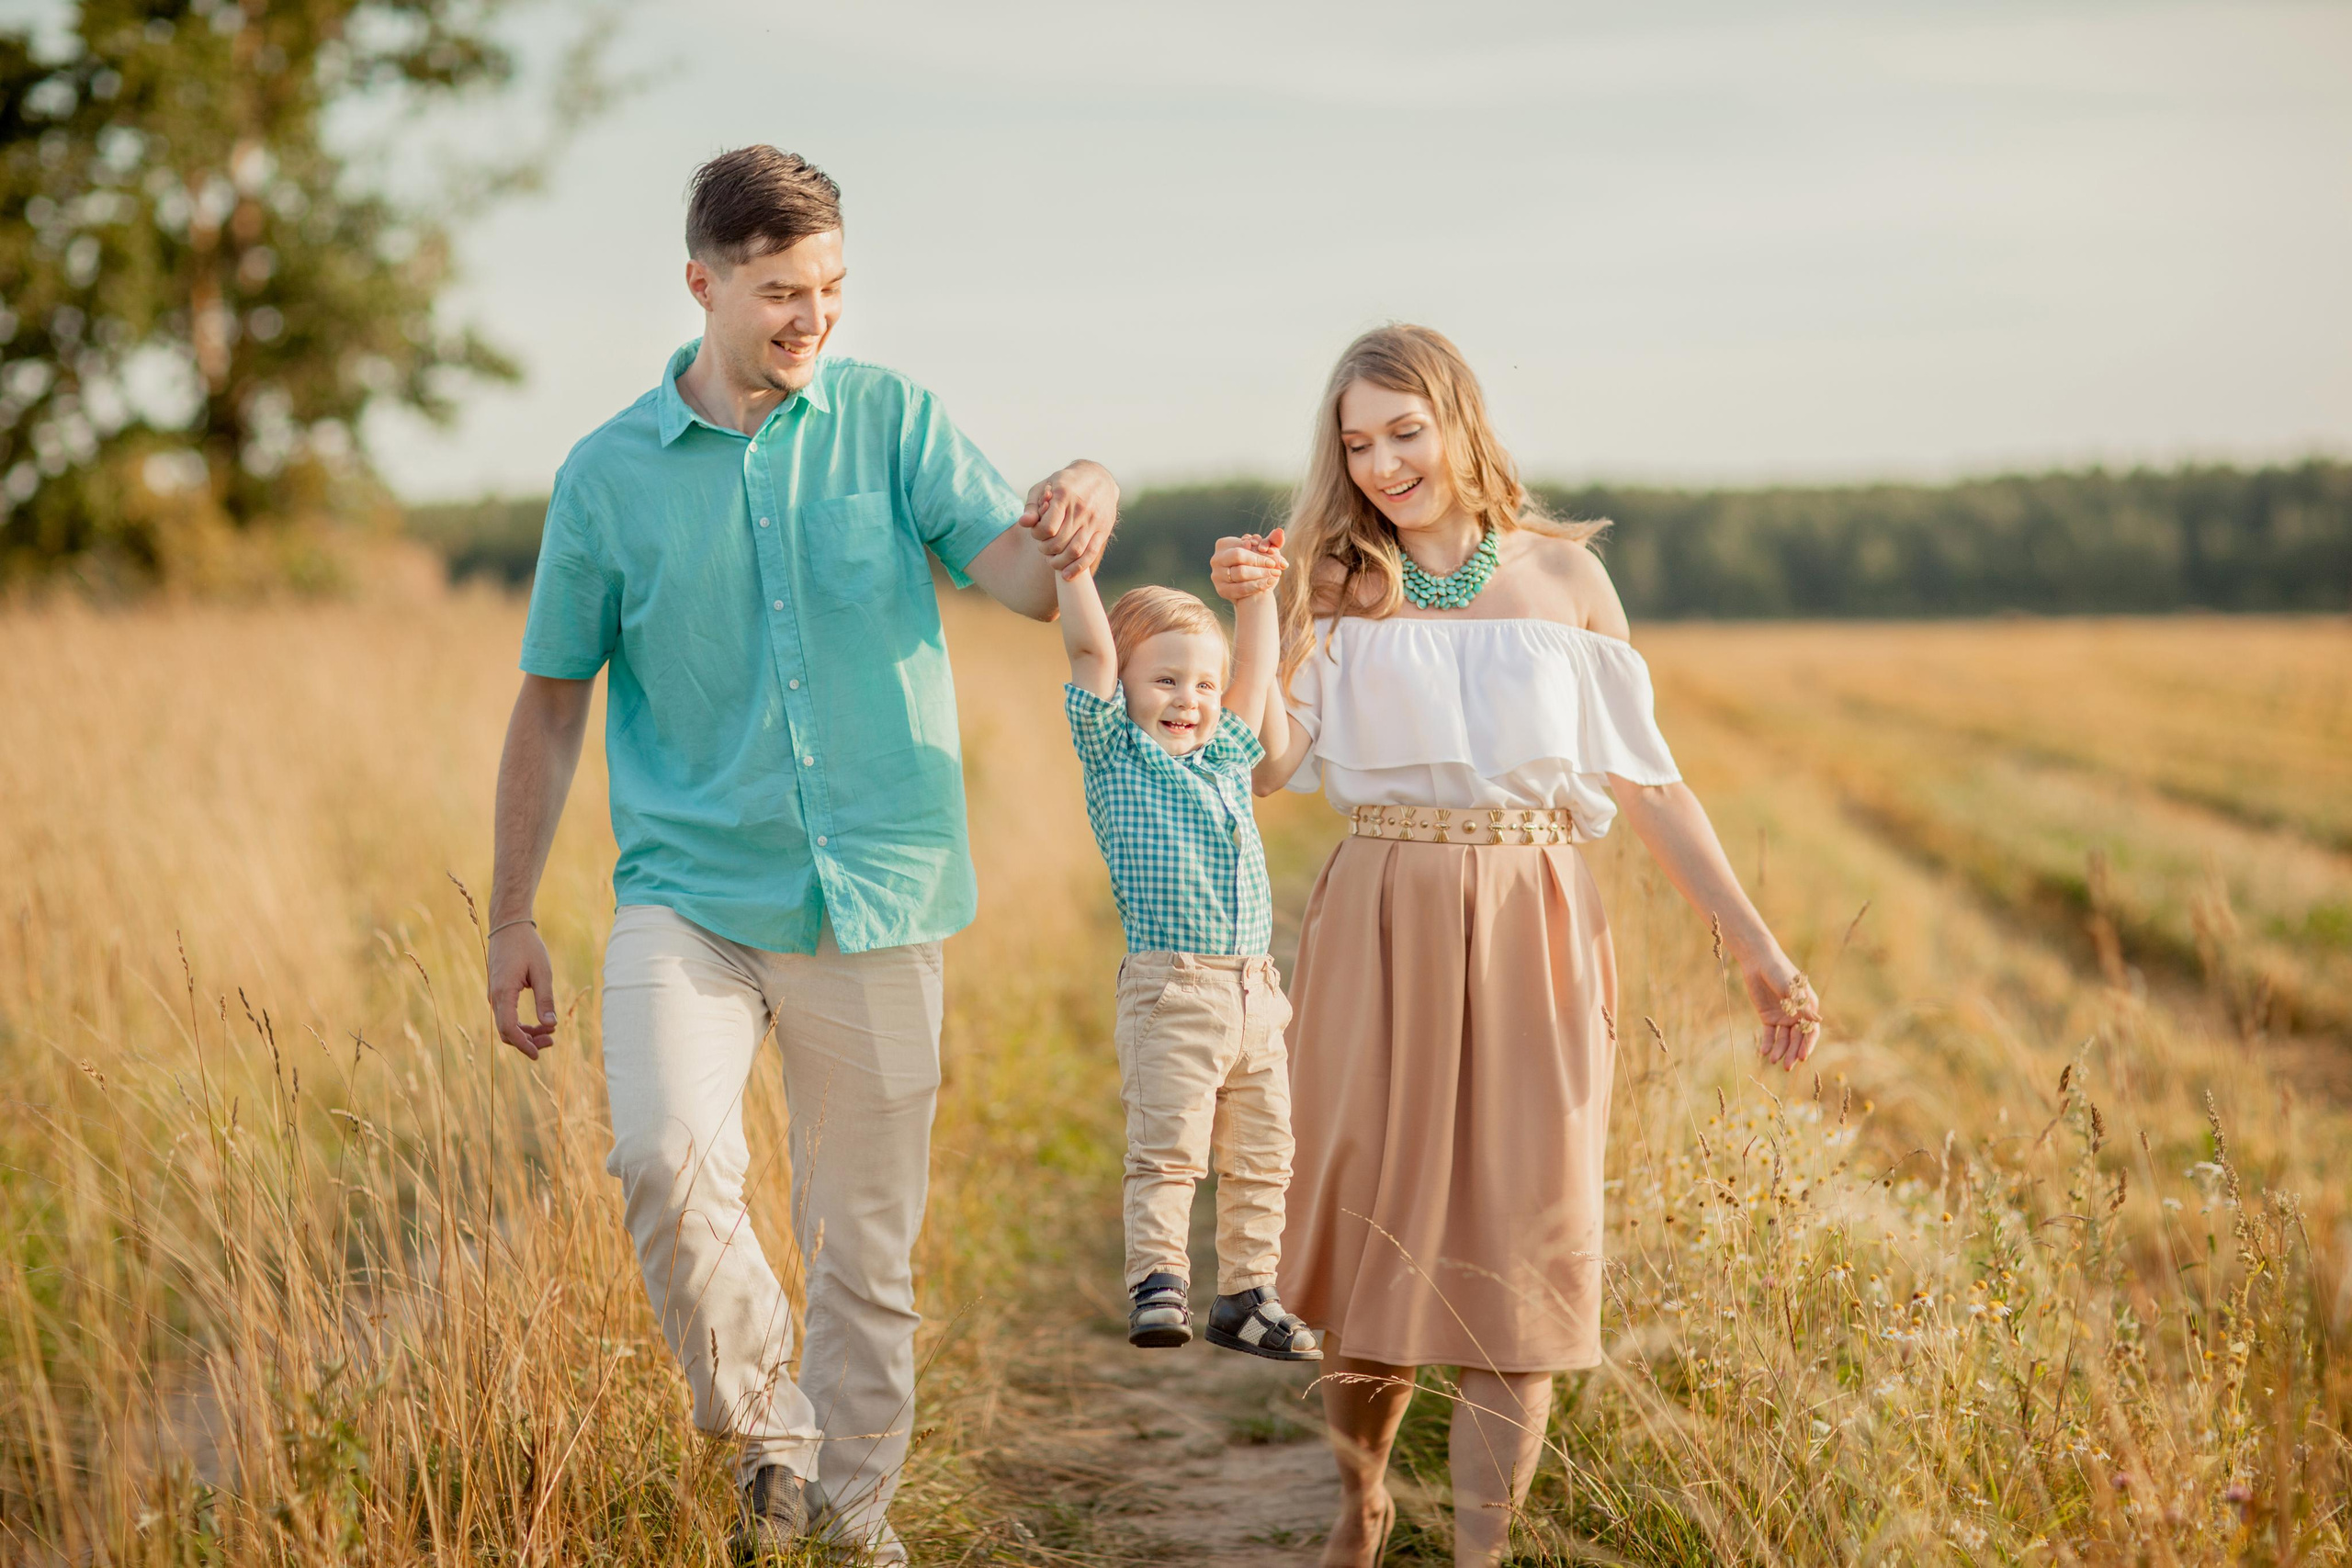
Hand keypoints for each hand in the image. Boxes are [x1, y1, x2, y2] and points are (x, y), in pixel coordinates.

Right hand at [488, 921, 558, 1060]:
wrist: (508, 926)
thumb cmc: (527, 946)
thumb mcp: (542, 971)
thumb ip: (545, 999)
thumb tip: (550, 1025)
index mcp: (504, 992)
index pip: (509, 1028)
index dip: (523, 1045)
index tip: (537, 1055)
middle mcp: (495, 997)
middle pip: (507, 1031)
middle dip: (528, 1041)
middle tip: (552, 1041)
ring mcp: (495, 995)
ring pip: (507, 1024)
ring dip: (526, 1033)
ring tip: (550, 1034)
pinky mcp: (499, 992)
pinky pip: (507, 1015)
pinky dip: (521, 1023)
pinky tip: (539, 1023)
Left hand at [1019, 460, 1118, 578]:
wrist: (1099, 478)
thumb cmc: (1065, 483)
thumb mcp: (1044, 486)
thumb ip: (1032, 506)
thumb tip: (1024, 523)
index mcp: (1064, 495)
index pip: (1047, 527)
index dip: (1037, 535)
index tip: (1036, 533)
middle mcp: (1081, 509)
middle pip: (1059, 541)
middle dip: (1046, 549)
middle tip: (1042, 548)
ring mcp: (1094, 521)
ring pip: (1075, 551)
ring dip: (1059, 562)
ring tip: (1051, 561)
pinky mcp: (1103, 531)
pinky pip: (1090, 554)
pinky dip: (1077, 568)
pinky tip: (1066, 575)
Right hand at [1210, 528, 1286, 602]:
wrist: (1253, 587)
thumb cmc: (1258, 564)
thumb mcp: (1265, 551)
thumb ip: (1273, 541)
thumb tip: (1280, 531)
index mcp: (1223, 544)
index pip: (1243, 544)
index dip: (1259, 548)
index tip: (1273, 552)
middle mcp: (1216, 559)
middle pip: (1239, 556)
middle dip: (1259, 560)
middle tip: (1274, 564)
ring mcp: (1217, 575)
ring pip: (1240, 572)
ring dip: (1261, 573)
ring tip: (1275, 573)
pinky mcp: (1221, 590)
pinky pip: (1240, 588)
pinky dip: (1257, 585)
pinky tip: (1269, 582)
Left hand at [1745, 961, 1820, 1071]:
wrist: (1759, 962)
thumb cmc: (1779, 972)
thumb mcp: (1791, 989)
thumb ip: (1801, 1007)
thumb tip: (1817, 1023)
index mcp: (1808, 1008)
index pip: (1811, 1031)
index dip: (1807, 1045)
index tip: (1802, 1057)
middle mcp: (1798, 1015)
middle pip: (1797, 1039)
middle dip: (1793, 1053)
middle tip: (1787, 1066)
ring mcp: (1783, 1017)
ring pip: (1784, 1039)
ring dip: (1780, 1050)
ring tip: (1772, 1060)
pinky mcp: (1768, 1017)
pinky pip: (1769, 1034)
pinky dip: (1767, 1043)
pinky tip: (1763, 1052)